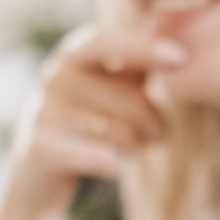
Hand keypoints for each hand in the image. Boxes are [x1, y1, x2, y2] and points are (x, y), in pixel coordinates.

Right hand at [0, 22, 183, 219]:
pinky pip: (98, 155)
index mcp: (73, 54)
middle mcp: (54, 76)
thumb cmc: (89, 124)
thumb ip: (139, 64)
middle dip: (154, 124)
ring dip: (136, 147)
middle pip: (130, 99)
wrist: (39, 177)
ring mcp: (43, 110)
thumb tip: (179, 46)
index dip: (144, 47)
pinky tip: (112, 166)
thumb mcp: (113, 88)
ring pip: (120, 133)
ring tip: (132, 149)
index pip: (108, 41)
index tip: (181, 58)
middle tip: (157, 135)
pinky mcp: (38, 146)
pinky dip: (113, 163)